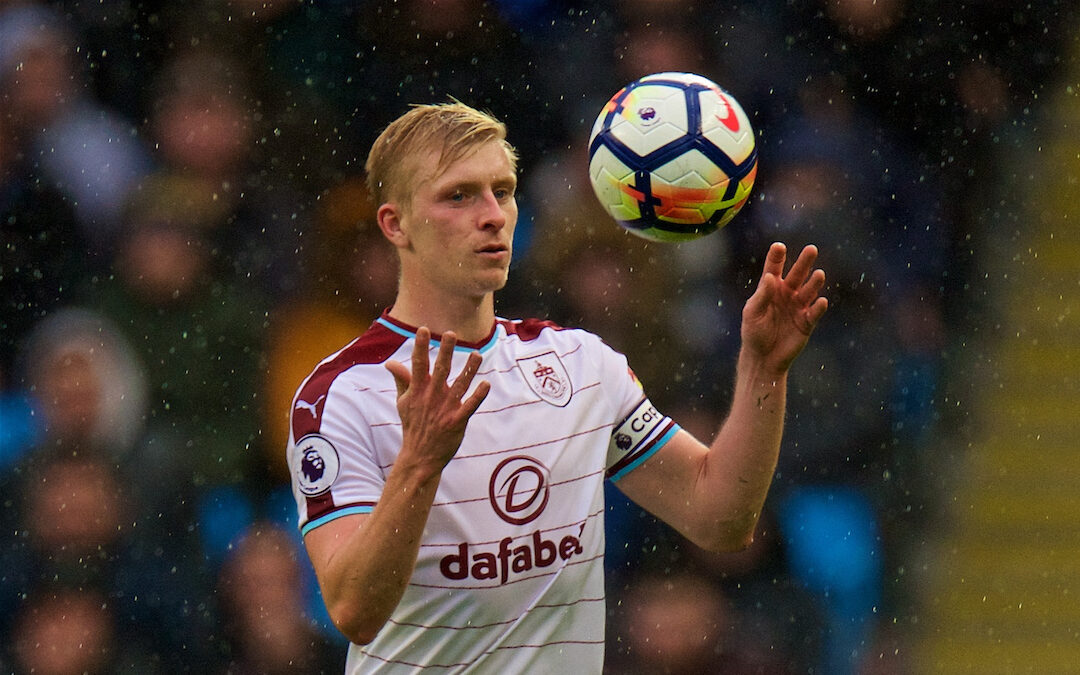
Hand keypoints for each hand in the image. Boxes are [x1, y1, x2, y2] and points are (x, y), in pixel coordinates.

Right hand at [385, 328, 489, 474]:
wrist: (419, 456)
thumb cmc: (412, 425)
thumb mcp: (403, 402)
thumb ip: (401, 380)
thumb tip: (390, 362)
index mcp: (418, 391)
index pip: (418, 365)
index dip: (420, 347)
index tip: (423, 330)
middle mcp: (432, 397)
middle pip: (440, 370)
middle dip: (446, 351)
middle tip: (451, 333)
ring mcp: (445, 409)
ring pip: (460, 385)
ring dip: (469, 370)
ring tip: (477, 354)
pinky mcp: (457, 421)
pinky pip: (470, 406)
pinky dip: (478, 396)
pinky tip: (486, 384)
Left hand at [741, 242, 828, 373]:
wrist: (763, 358)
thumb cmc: (753, 333)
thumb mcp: (752, 313)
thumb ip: (762, 295)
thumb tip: (771, 277)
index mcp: (770, 289)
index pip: (774, 268)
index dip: (777, 257)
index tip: (779, 246)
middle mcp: (786, 294)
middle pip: (797, 275)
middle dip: (804, 262)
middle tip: (811, 249)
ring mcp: (798, 307)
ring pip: (808, 291)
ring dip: (814, 283)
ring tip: (819, 274)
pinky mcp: (807, 322)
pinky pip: (814, 313)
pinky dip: (819, 307)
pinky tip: (821, 301)